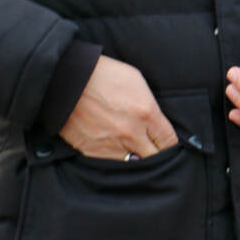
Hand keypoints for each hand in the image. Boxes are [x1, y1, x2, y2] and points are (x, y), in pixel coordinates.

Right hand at [59, 56, 177, 159]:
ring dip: (135, 158)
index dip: (171, 145)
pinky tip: (115, 149)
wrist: (68, 81)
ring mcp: (111, 145)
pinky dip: (115, 158)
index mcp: (146, 113)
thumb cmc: (104, 76)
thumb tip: (157, 122)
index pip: (169, 141)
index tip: (168, 145)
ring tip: (133, 149)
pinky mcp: (92, 152)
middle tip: (153, 150)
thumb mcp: (137, 82)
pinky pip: (111, 164)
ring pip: (133, 164)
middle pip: (154, 158)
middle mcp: (131, 133)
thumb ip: (150, 106)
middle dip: (156, 154)